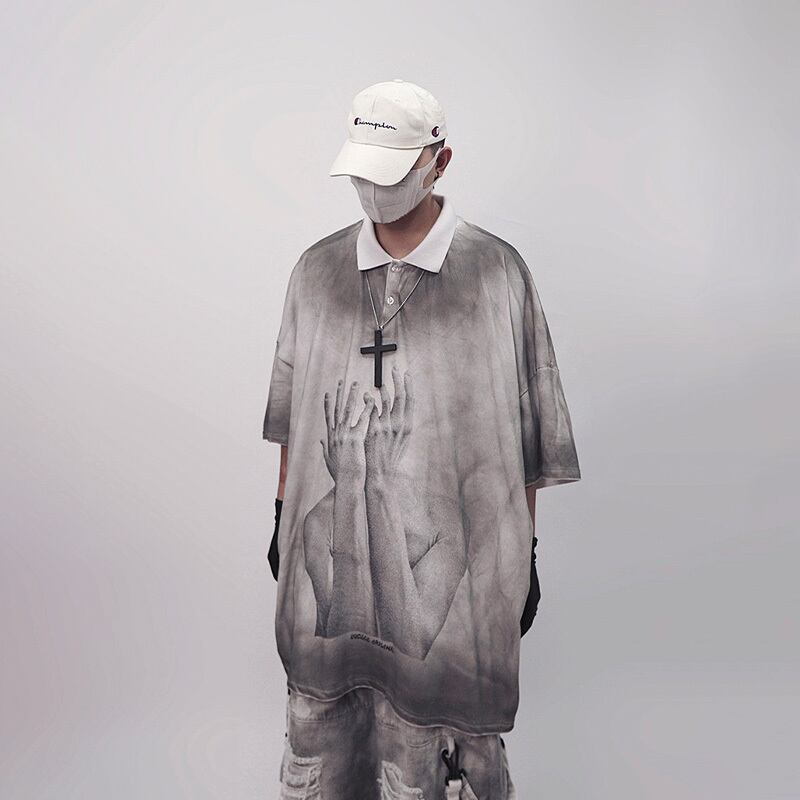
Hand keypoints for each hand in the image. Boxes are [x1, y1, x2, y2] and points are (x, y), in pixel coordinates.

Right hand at [320, 378, 374, 482]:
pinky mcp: (355, 438)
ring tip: (356, 384)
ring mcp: (344, 435)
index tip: (327, 393)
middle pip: (336, 409)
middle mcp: (335, 433)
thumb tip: (320, 441)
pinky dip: (366, 409)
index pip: (328, 416)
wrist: (347, 482)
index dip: (327, 404)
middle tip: (341, 381)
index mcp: (331, 438)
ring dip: (352, 396)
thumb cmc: (340, 474)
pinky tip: (371, 400)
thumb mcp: (329, 460)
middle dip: (339, 394)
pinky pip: (362, 420)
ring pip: (348, 410)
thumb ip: (325, 448)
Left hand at [364, 364, 413, 479]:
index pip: (411, 400)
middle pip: (401, 396)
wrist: (380, 473)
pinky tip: (366, 395)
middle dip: (398, 380)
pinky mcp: (374, 430)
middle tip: (395, 369)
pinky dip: (369, 400)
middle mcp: (400, 425)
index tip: (406, 374)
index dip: (408, 385)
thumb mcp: (401, 440)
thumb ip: (401, 424)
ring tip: (381, 381)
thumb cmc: (390, 456)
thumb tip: (400, 409)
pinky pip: (372, 409)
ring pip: (386, 400)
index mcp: (408, 426)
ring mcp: (387, 427)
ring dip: (383, 388)